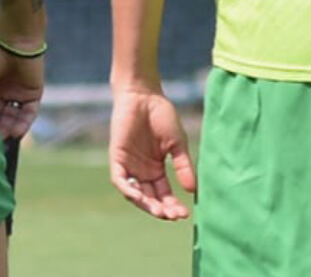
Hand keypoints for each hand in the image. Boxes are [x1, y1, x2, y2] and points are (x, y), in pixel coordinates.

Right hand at [0, 40, 45, 139]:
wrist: (15, 42)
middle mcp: (4, 93)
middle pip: (1, 117)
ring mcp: (19, 94)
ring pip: (14, 117)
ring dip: (10, 128)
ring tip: (4, 139)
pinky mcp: (33, 94)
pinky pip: (29, 113)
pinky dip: (23, 123)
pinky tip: (17, 132)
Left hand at [109, 88, 194, 220]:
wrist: (144, 95)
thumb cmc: (162, 116)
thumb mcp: (177, 144)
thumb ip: (183, 166)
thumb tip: (193, 190)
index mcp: (156, 169)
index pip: (164, 194)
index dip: (173, 205)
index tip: (185, 214)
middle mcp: (142, 171)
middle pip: (150, 197)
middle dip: (161, 209)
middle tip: (173, 216)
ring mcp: (129, 165)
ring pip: (135, 193)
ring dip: (146, 204)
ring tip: (160, 212)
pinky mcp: (117, 157)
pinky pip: (120, 180)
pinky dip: (128, 190)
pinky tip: (139, 197)